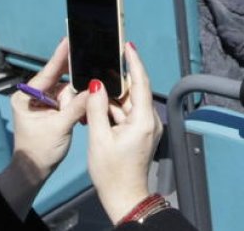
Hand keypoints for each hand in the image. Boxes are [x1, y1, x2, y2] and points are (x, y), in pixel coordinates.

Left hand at [0, 38, 88, 218]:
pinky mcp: (50, 110)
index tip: (69, 40)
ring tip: (94, 83)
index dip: (60, 57)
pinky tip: (88, 98)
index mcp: (26, 97)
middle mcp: (32, 96)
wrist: (33, 172)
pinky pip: (67, 99)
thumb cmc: (39, 151)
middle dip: (75, 75)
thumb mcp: (59, 127)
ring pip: (66, 89)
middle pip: (58, 78)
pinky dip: (77, 100)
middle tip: (91, 58)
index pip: (47, 73)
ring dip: (78, 91)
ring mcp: (42, 103)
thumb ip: (76, 107)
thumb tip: (94, 89)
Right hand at [87, 43, 162, 224]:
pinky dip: (113, 109)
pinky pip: (127, 114)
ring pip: (128, 103)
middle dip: (118, 80)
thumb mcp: (99, 139)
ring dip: (112, 97)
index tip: (128, 46)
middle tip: (102, 64)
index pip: (141, 82)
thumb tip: (96, 84)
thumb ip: (97, 108)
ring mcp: (146, 128)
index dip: (134, 62)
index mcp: (143, 120)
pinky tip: (98, 107)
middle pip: (134, 91)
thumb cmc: (112, 172)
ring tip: (94, 87)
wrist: (124, 197)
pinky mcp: (140, 134)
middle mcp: (149, 121)